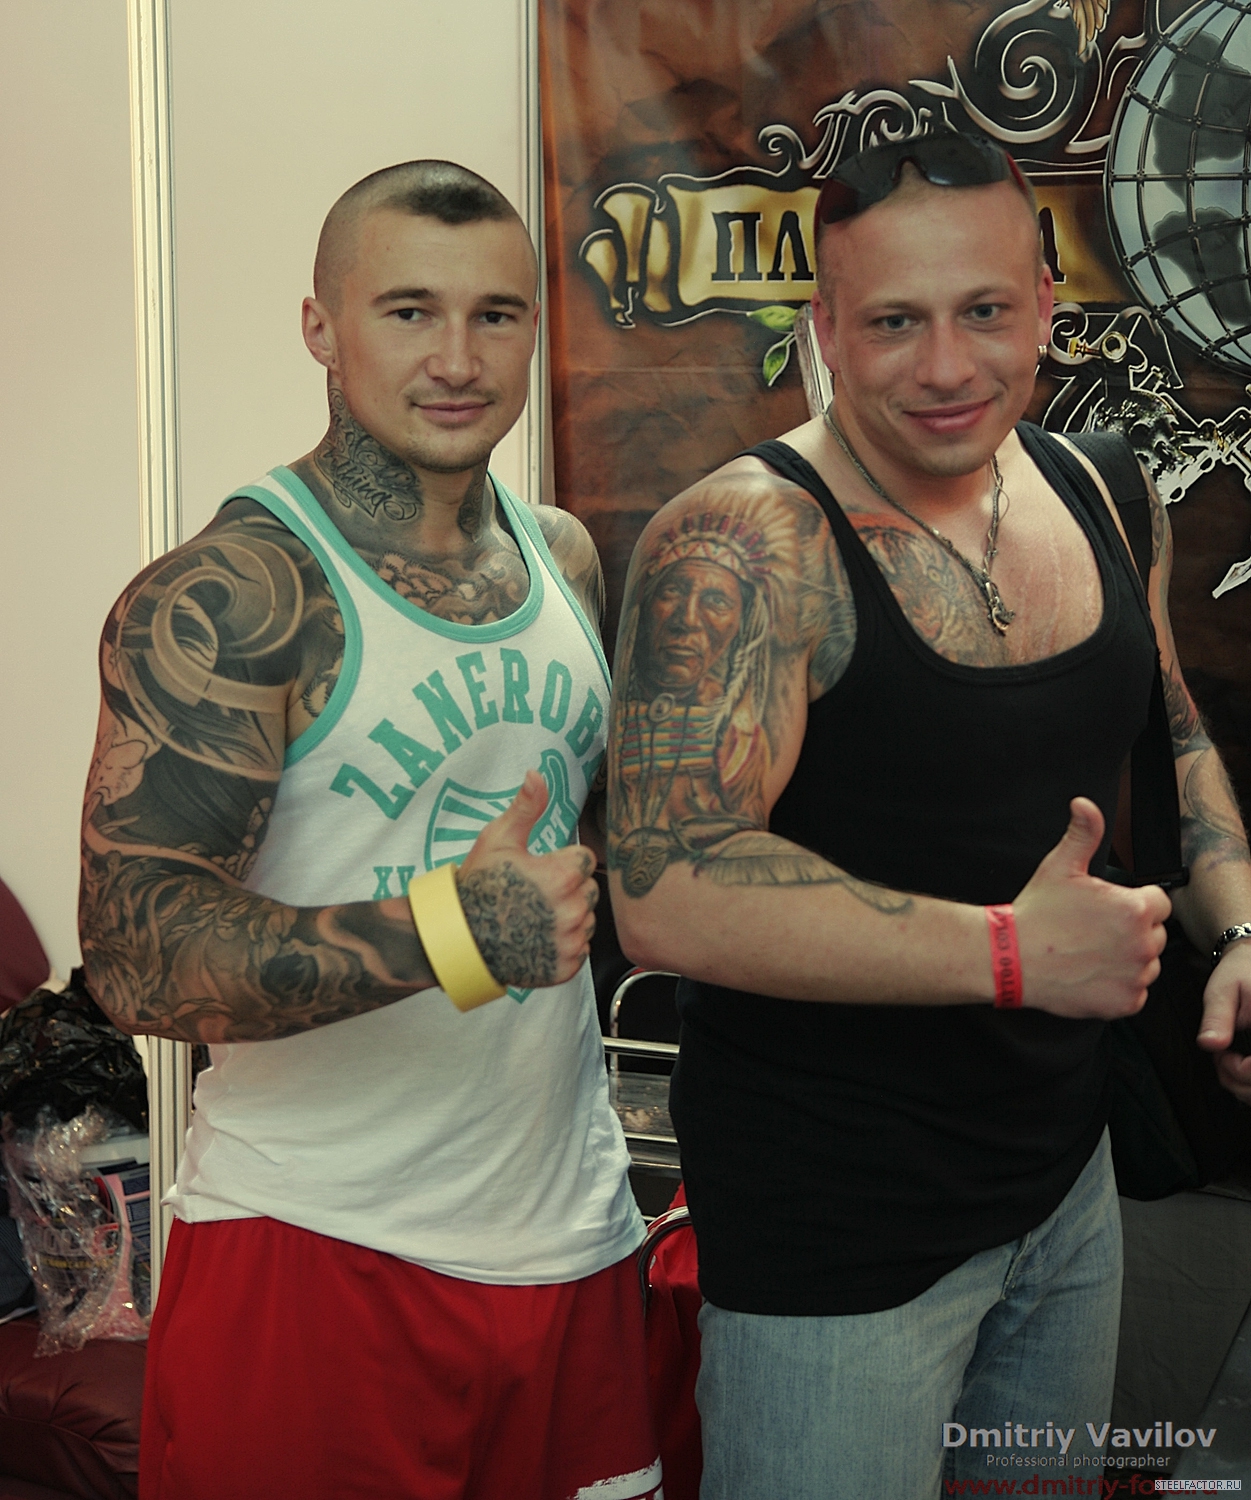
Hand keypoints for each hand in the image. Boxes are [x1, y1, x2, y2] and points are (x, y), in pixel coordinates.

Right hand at [457, 769, 598, 990]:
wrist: (459, 937)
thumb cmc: (478, 885)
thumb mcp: (498, 839)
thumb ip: (526, 807)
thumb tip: (537, 773)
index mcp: (563, 875)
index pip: (585, 860)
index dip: (560, 862)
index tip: (537, 870)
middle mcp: (573, 910)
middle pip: (588, 890)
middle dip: (567, 889)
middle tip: (533, 894)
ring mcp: (570, 942)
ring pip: (586, 920)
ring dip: (568, 917)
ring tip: (533, 916)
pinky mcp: (566, 967)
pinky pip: (579, 949)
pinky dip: (562, 945)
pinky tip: (536, 937)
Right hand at [1012, 797, 1170, 1018]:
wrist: (1010, 958)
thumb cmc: (1036, 912)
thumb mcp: (1059, 865)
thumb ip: (1083, 833)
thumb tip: (1084, 804)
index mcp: (1134, 909)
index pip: (1158, 903)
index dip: (1132, 903)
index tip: (1107, 909)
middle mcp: (1142, 944)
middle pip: (1155, 934)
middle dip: (1132, 932)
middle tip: (1094, 931)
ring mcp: (1135, 976)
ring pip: (1147, 965)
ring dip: (1128, 960)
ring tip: (1091, 953)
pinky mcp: (1124, 1003)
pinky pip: (1135, 993)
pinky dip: (1118, 987)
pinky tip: (1091, 974)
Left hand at [1197, 939, 1250, 1103]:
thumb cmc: (1242, 974)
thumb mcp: (1224, 990)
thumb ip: (1218, 1018)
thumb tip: (1210, 1043)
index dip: (1244, 1072)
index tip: (1224, 1057)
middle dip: (1241, 1082)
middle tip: (1222, 1061)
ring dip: (1245, 1087)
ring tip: (1228, 1064)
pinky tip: (1239, 1069)